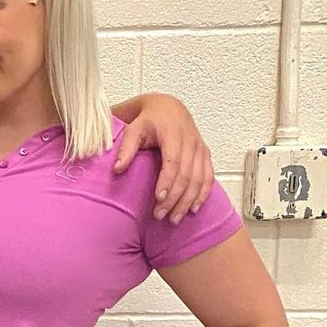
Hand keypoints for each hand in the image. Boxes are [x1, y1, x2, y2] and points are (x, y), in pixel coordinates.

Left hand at [113, 93, 213, 222]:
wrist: (168, 107)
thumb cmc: (148, 120)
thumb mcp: (133, 129)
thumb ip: (126, 149)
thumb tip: (117, 170)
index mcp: (174, 134)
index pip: (173, 161)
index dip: (167, 181)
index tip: (158, 199)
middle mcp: (191, 141)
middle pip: (187, 175)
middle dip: (175, 198)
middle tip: (161, 216)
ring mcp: (200, 148)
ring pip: (199, 178)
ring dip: (188, 201)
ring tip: (174, 219)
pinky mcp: (205, 154)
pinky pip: (209, 176)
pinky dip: (203, 193)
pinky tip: (194, 209)